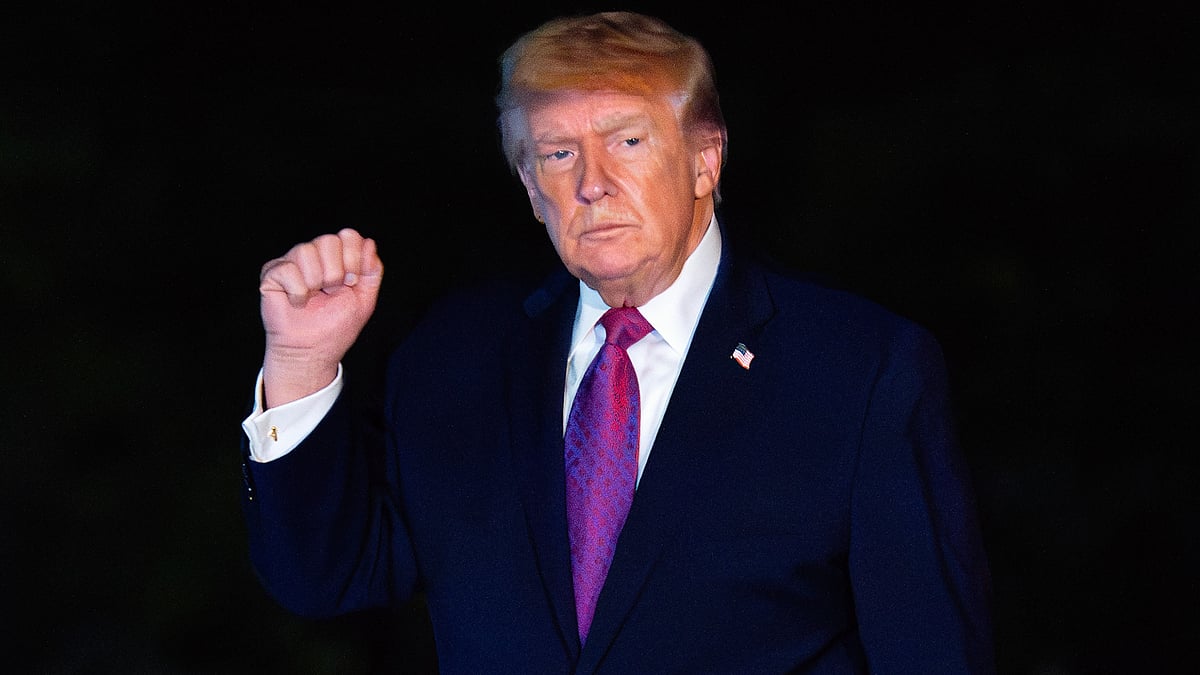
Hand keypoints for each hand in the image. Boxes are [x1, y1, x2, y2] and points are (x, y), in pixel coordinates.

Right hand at [258, 228, 383, 407]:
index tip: (351, 283)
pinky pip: (287, 269)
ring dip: (315, 283)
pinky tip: (297, 302)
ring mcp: (292, 262)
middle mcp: (314, 255)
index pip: (348, 235)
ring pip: (306, 251)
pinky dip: (297, 291)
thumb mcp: (364, 298)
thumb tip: (369, 242)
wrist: (312, 350)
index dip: (353, 259)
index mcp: (337, 257)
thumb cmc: (335, 326)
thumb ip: (372, 270)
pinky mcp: (272, 274)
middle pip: (329, 240)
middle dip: (336, 273)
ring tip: (313, 298)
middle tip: (330, 292)